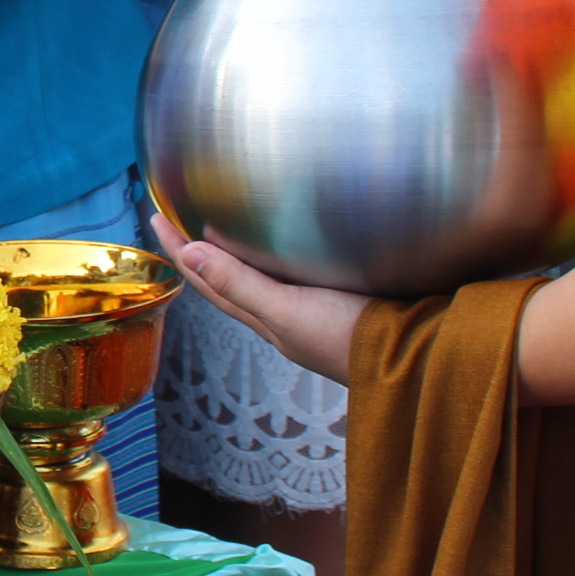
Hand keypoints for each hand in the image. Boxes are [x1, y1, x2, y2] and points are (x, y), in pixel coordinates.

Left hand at [150, 209, 370, 383]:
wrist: (419, 360)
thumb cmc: (351, 340)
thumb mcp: (288, 311)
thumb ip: (241, 284)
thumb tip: (189, 253)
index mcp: (266, 318)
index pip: (208, 279)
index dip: (178, 249)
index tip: (155, 216)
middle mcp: (283, 315)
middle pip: (228, 279)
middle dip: (200, 250)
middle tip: (178, 216)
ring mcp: (313, 309)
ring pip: (261, 278)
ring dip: (238, 253)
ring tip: (223, 224)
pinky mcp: (344, 299)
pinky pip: (295, 274)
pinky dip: (281, 255)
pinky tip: (295, 241)